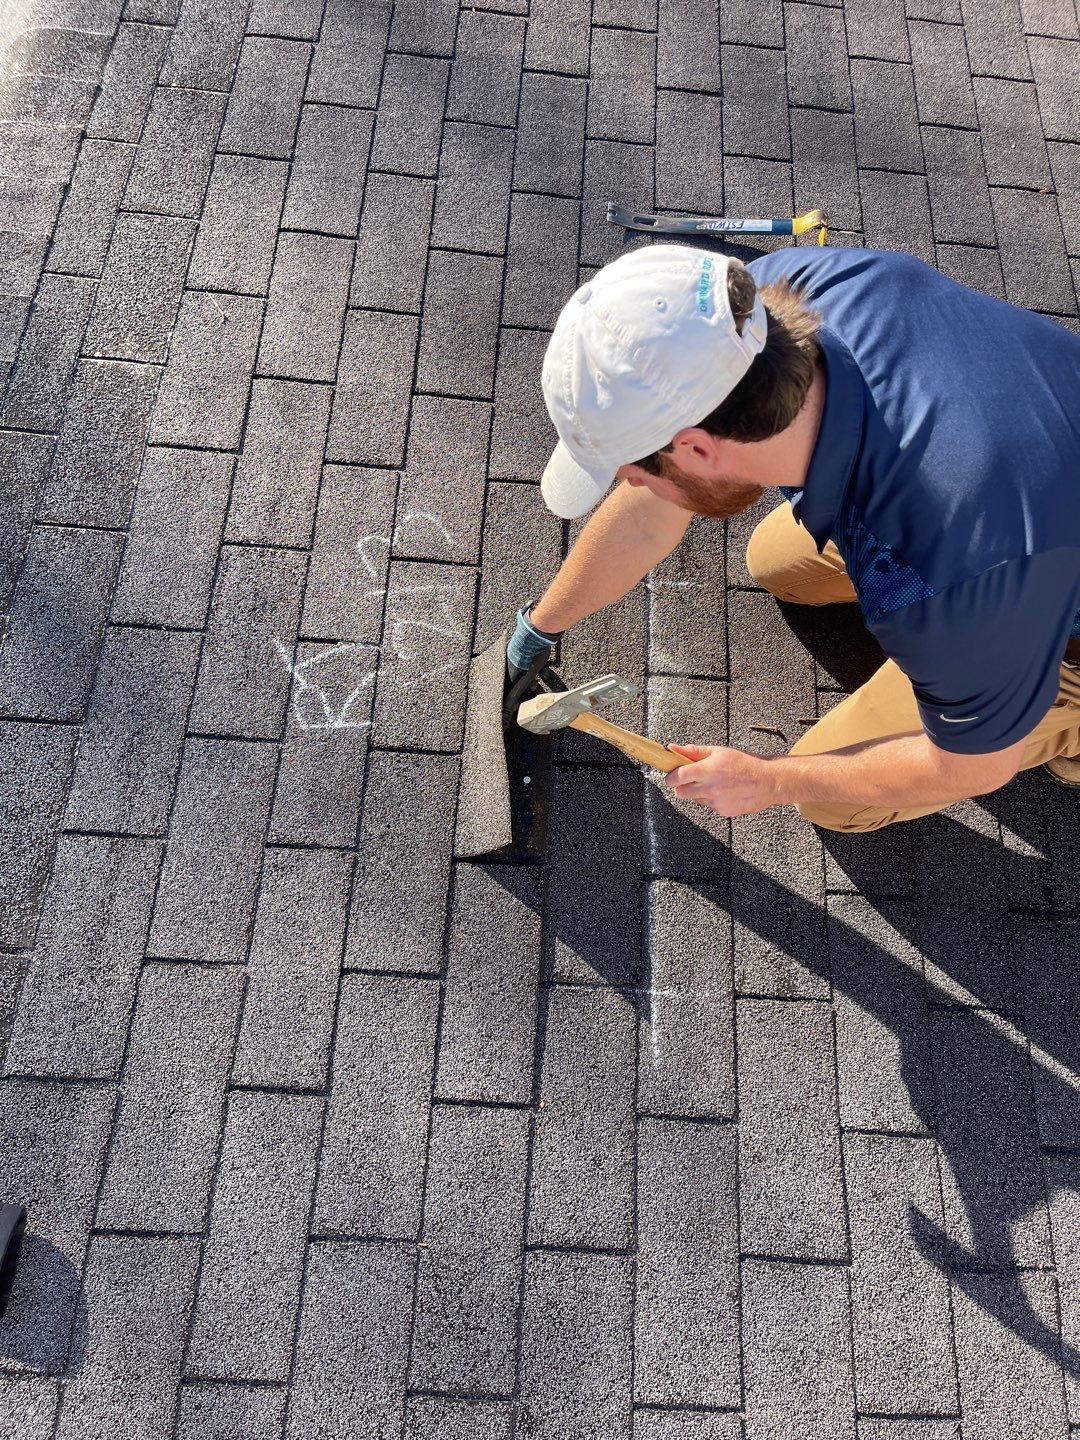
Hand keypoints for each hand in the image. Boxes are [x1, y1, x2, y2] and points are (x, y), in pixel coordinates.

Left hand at [664, 744, 782, 816]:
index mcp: (708, 769)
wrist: (769, 781)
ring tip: (715, 783)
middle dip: (681, 787)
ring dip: (698, 793)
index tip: (671, 776)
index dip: (670, 777)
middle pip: (681, 793)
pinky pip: (709, 806)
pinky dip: (712, 800)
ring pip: (695, 800)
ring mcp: (717, 802)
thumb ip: (694, 752)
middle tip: (691, 780)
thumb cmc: (745, 763)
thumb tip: (673, 749)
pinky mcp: (724, 811)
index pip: (678, 777)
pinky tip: (725, 791)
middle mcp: (711, 788)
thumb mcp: (719, 752)